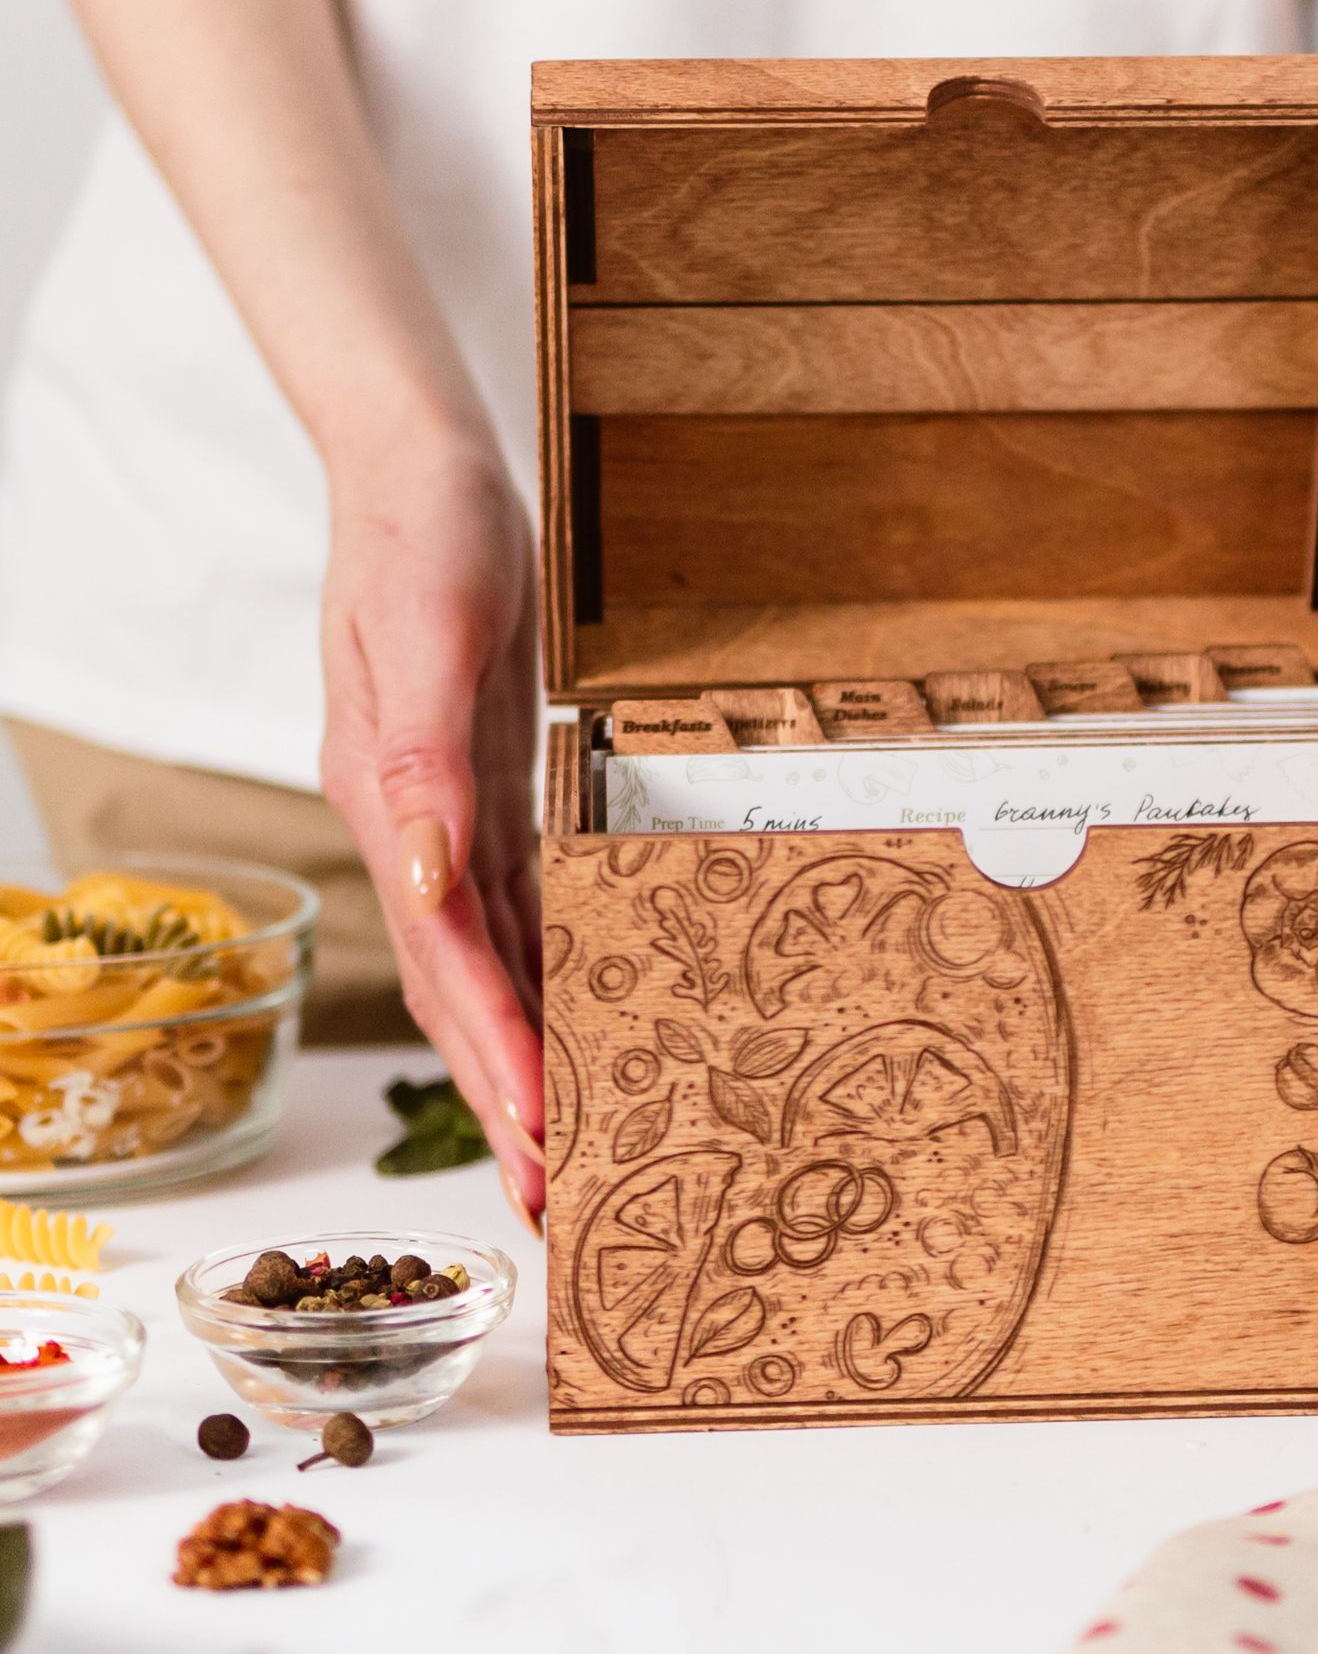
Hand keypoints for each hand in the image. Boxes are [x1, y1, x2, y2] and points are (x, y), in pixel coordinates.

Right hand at [318, 430, 545, 1227]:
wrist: (423, 476)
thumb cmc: (421, 540)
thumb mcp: (425, 635)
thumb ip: (423, 760)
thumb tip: (425, 878)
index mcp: (392, 804)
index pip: (450, 959)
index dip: (494, 1051)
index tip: (539, 1135)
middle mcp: (416, 829)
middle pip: (465, 986)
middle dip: (507, 1090)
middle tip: (556, 1194)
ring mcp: (446, 815)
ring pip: (490, 961)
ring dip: (524, 1051)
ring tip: (564, 1141)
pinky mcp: (484, 791)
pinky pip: (514, 907)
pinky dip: (538, 974)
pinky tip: (572, 1018)